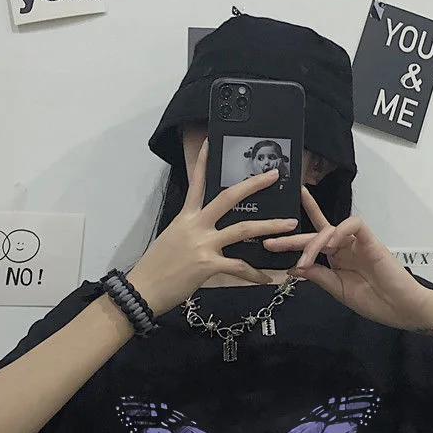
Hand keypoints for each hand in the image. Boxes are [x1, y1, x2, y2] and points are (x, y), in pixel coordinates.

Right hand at [128, 139, 297, 316]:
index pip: (196, 183)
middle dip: (254, 185)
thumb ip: (191, 232)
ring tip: (290, 224)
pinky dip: (254, 274)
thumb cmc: (156, 268)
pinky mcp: (208, 264)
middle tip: (274, 176)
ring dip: (270, 226)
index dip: (204, 162)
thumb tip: (206, 232)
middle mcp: (195, 225)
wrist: (143, 290)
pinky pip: (238, 266)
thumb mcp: (172, 241)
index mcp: (185, 218)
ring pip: (243, 228)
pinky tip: (266, 279)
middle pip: (228, 197)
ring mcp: (202, 244)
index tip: (211, 142)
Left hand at [263, 186, 432, 330]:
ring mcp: (357, 242)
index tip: (269, 245)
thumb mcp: (337, 289)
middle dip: (292, 238)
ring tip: (306, 259)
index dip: (292, 241)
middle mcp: (345, 247)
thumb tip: (293, 266)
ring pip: (331, 229)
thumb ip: (317, 275)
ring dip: (314, 242)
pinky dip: (339, 231)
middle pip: (316, 234)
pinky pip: (353, 224)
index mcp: (336, 259)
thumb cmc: (374, 301)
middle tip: (271, 241)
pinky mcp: (371, 240)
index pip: (311, 244)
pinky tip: (330, 244)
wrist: (400, 309)